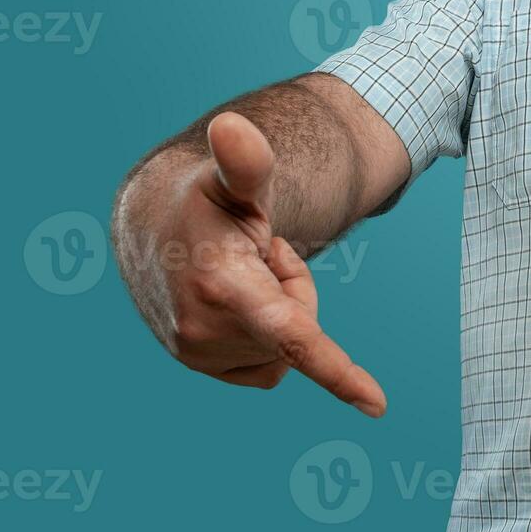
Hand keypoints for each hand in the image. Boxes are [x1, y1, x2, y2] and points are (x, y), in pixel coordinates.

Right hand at [141, 111, 386, 416]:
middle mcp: (203, 332)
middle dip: (294, 288)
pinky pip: (271, 363)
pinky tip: (233, 299)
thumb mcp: (234, 178)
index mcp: (221, 288)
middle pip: (301, 327)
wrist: (153, 226)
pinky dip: (264, 333)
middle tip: (260, 251)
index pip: (291, 335)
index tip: (377, 405)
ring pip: (284, 348)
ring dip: (276, 308)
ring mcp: (197, 355)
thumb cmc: (206, 198)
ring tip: (238, 269)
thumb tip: (232, 126)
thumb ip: (246, 161)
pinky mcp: (200, 366)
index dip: (336, 372)